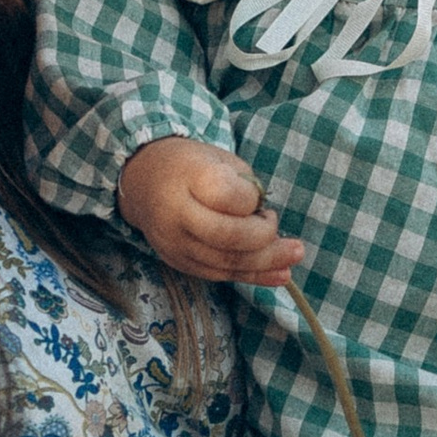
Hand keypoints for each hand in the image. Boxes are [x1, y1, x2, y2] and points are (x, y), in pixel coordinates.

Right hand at [118, 137, 304, 285]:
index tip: (259, 201)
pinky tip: (278, 275)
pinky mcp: (177, 261)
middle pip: (228, 237)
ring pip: (225, 262)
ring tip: (293, 258)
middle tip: (285, 233)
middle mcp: (176, 212)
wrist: (143, 181)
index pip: (228, 196)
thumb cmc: (193, 166)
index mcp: (189, 176)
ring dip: (265, 264)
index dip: (252, 202)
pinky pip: (218, 274)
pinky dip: (251, 276)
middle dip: (266, 240)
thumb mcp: (221, 160)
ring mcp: (174, 242)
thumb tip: (271, 230)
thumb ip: (246, 189)